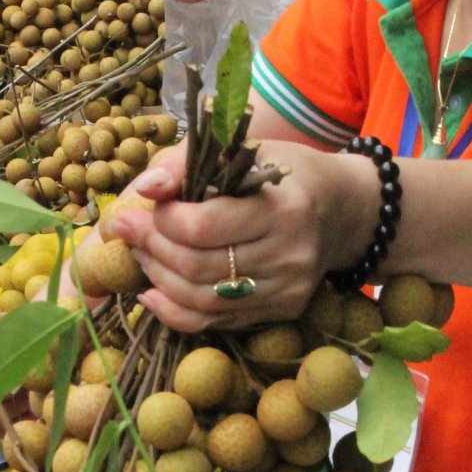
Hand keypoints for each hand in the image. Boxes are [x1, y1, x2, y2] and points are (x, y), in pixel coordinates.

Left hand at [104, 142, 370, 332]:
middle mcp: (290, 255)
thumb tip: (144, 190)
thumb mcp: (242, 149)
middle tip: (128, 230)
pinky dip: (176, 311)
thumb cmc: (285, 172)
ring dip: (158, 279)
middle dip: (151, 248)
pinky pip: (217, 322)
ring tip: (141, 254)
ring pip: (203, 301)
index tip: (143, 206)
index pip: (202, 228)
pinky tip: (154, 293)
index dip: (161, 220)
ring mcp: (287, 289)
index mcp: (283, 209)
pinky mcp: (282, 310)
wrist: (344, 211)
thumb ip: (186, 164)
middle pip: (198, 267)